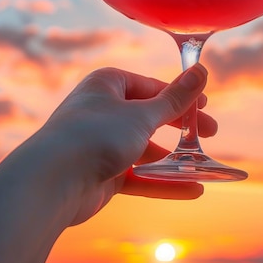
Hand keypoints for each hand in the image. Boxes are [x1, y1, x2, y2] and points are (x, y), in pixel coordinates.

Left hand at [42, 63, 216, 224]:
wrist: (52, 181)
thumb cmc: (95, 135)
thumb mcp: (143, 114)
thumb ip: (175, 98)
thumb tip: (201, 72)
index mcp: (108, 84)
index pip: (152, 87)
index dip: (181, 95)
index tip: (207, 106)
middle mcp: (103, 111)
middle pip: (151, 117)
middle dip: (181, 127)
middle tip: (211, 134)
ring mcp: (102, 144)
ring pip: (146, 150)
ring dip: (175, 159)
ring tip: (203, 166)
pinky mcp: (103, 174)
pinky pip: (140, 176)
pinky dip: (164, 182)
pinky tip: (192, 190)